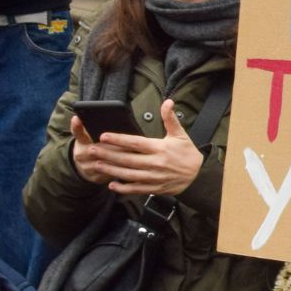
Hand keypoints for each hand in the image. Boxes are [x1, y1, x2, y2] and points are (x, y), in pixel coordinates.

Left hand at [70, 99, 202, 196]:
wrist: (198, 176)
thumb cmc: (187, 153)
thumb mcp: (180, 134)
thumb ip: (170, 118)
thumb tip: (168, 102)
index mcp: (159, 148)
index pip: (135, 143)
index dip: (118, 140)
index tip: (104, 136)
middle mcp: (155, 163)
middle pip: (127, 159)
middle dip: (108, 155)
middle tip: (92, 150)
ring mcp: (154, 177)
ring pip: (128, 174)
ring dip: (111, 170)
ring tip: (96, 164)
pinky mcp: (154, 188)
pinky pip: (136, 189)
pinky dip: (123, 188)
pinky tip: (111, 184)